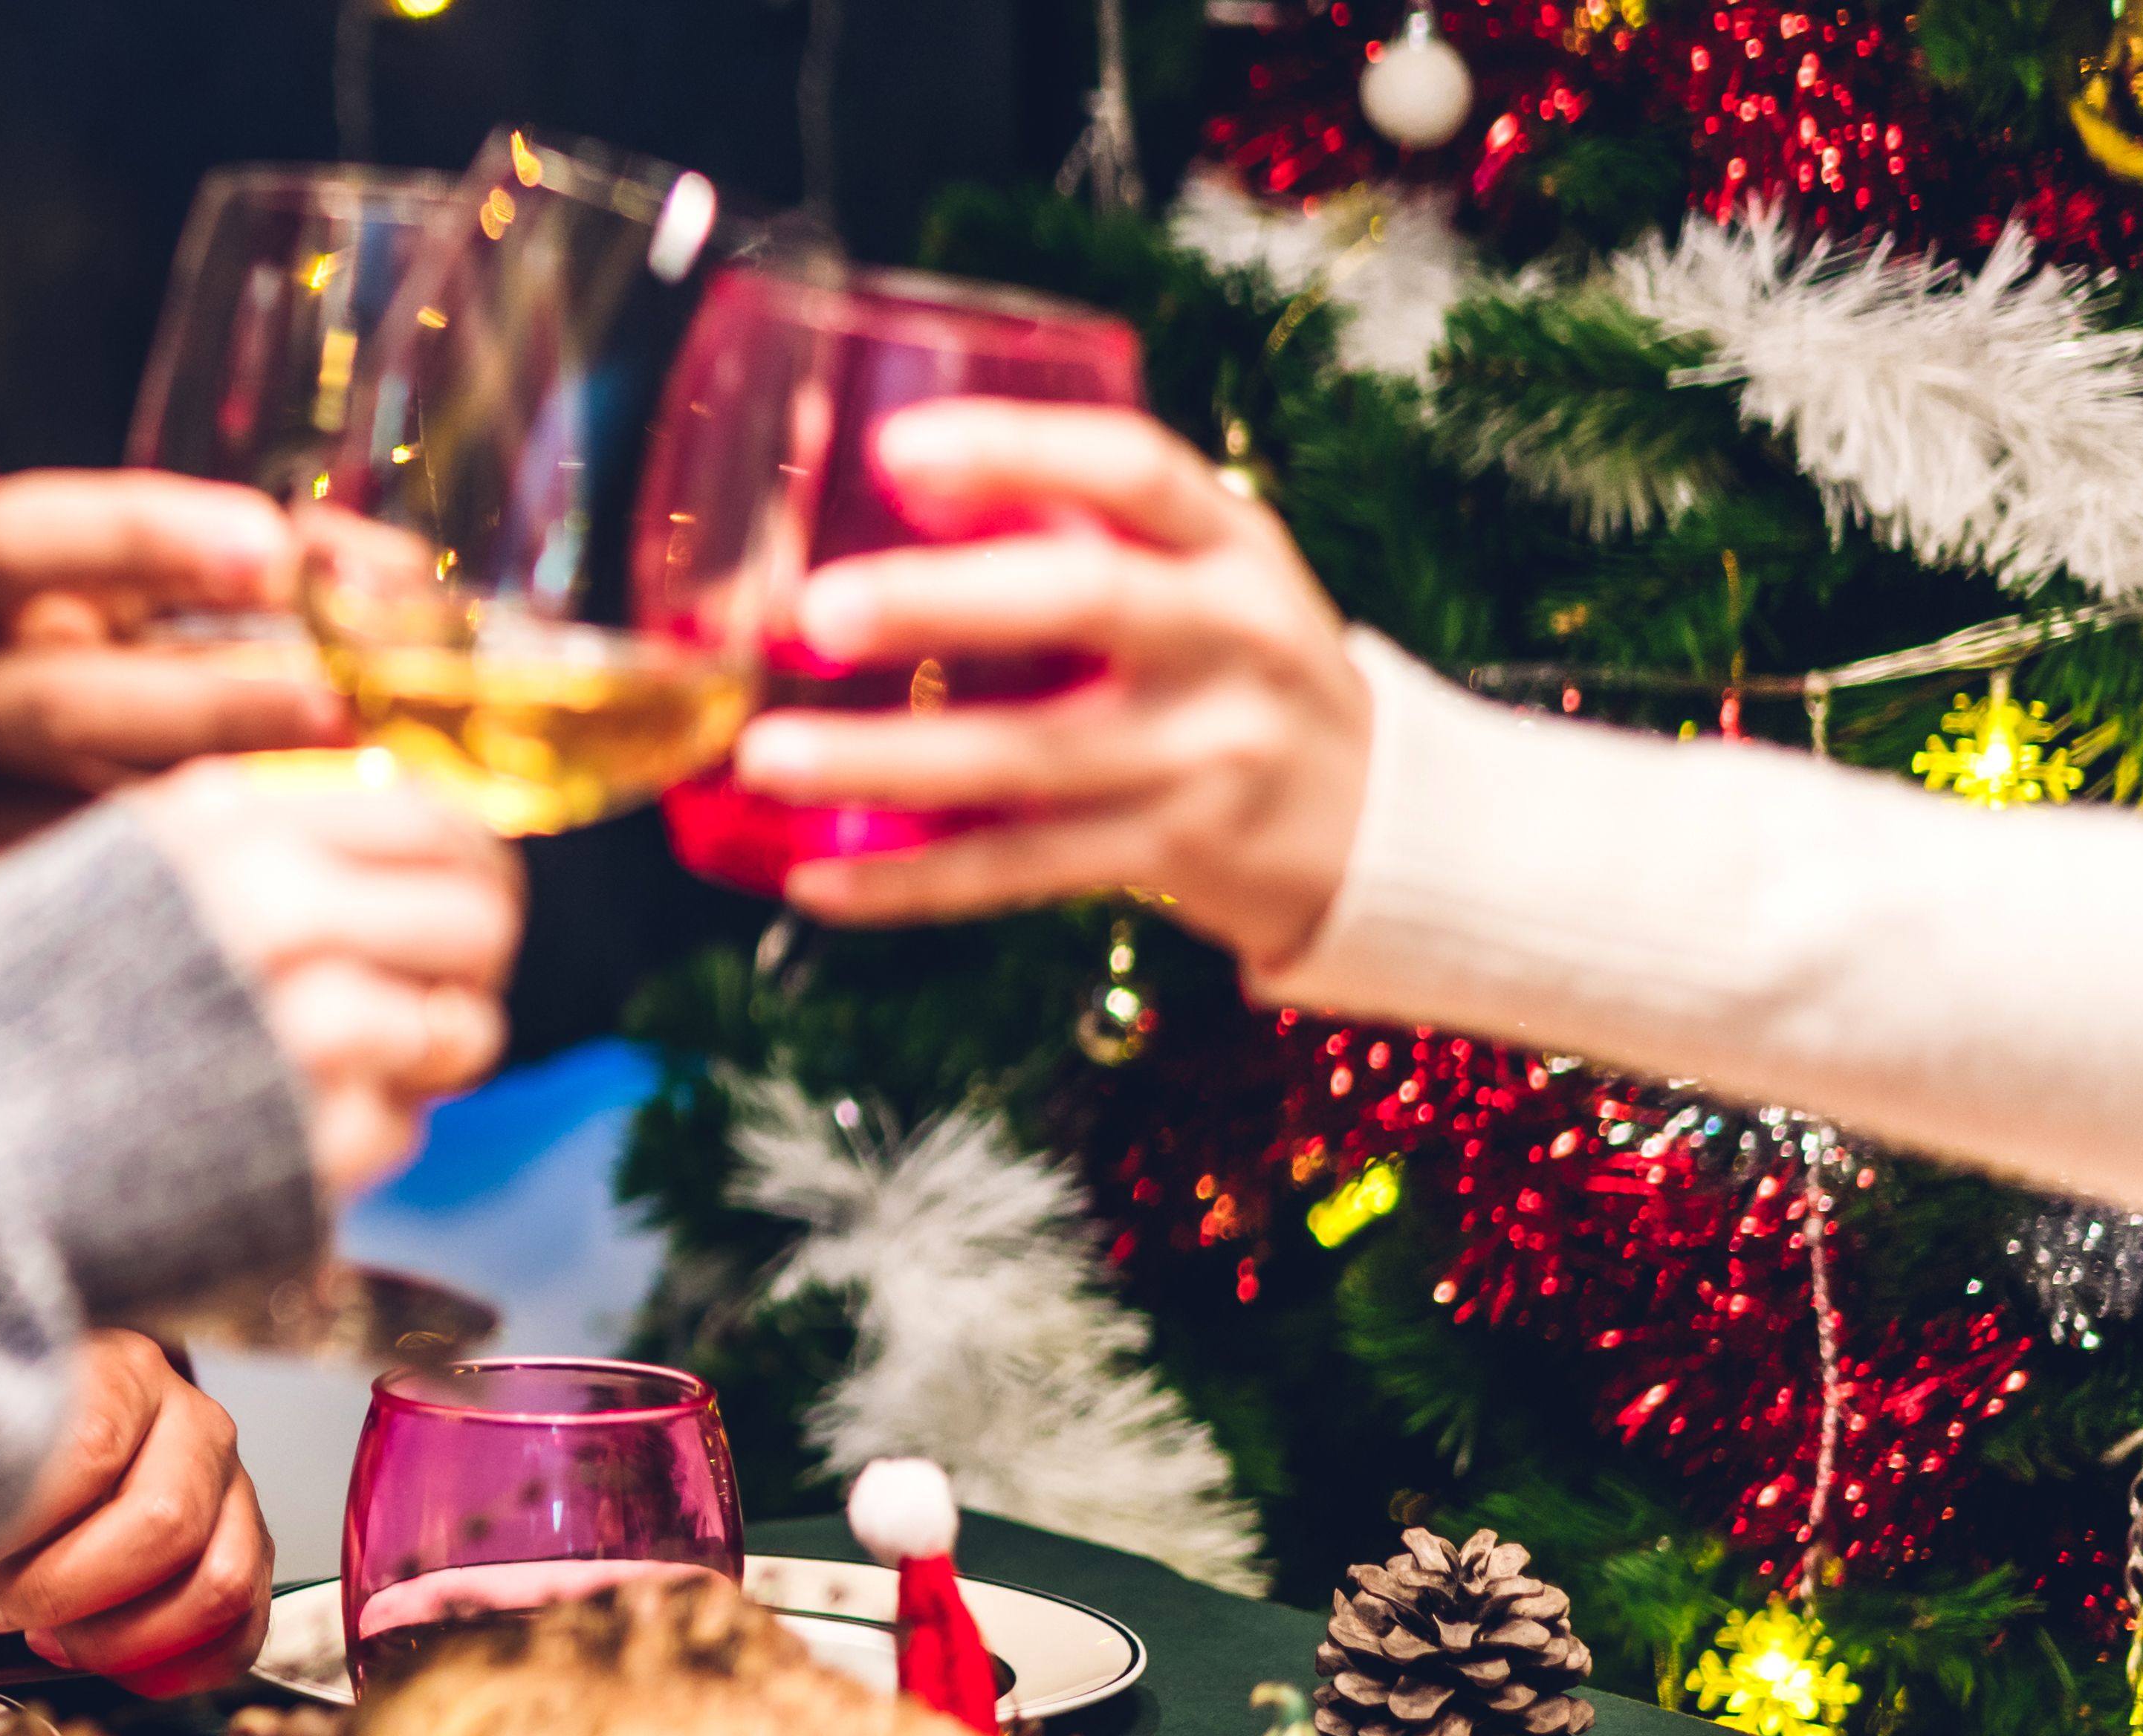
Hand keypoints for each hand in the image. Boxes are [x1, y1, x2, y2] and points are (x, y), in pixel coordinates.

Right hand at [0, 472, 352, 935]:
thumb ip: (149, 574)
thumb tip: (349, 565)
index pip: (24, 542)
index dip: (147, 541)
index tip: (269, 554)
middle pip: (59, 700)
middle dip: (213, 704)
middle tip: (340, 712)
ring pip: (54, 829)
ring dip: (199, 829)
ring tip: (333, 829)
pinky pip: (30, 919)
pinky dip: (139, 918)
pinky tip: (238, 919)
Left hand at [0, 1332, 270, 1691]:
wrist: (61, 1434)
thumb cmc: (19, 1442)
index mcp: (130, 1375)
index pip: (92, 1450)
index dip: (25, 1523)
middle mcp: (196, 1425)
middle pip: (165, 1524)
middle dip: (66, 1589)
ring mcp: (235, 1493)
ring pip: (217, 1586)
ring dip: (123, 1638)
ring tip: (49, 1639)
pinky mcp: (251, 1557)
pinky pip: (238, 1636)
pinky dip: (174, 1671)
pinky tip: (107, 1667)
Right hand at [125, 752, 520, 1194]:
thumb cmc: (0, 1012)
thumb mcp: (110, 864)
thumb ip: (242, 839)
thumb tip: (395, 835)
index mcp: (223, 824)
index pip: (427, 811)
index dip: (464, 852)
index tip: (458, 879)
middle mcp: (277, 915)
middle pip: (476, 912)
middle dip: (469, 952)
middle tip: (436, 978)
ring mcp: (306, 1035)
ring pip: (462, 1029)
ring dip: (430, 1048)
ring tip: (365, 1062)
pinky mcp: (313, 1148)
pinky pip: (404, 1130)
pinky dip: (369, 1133)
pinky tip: (295, 1128)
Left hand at [725, 400, 1372, 974]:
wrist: (1375, 819)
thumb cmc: (1233, 670)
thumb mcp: (1202, 577)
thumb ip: (1078, 536)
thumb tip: (868, 485)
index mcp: (1233, 545)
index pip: (1135, 470)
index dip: (1018, 449)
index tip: (894, 447)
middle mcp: (1232, 638)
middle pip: (1084, 601)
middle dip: (941, 600)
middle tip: (814, 611)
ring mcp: (1208, 755)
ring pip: (1030, 759)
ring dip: (886, 761)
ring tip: (767, 757)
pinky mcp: (1175, 854)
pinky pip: (1022, 871)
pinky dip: (913, 882)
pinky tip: (815, 878)